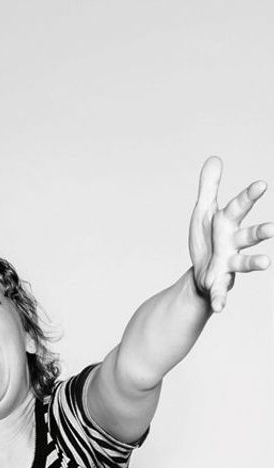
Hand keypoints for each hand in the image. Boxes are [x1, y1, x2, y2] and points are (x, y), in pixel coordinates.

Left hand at [189, 156, 273, 312]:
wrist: (200, 274)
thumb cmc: (207, 241)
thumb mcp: (203, 212)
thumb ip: (209, 188)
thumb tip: (214, 158)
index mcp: (227, 224)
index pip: (238, 207)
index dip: (249, 196)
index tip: (261, 184)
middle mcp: (232, 244)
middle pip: (248, 236)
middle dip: (259, 231)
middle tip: (272, 228)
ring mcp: (227, 265)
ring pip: (242, 263)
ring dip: (254, 262)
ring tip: (266, 262)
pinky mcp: (218, 283)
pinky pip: (220, 293)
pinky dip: (220, 300)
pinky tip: (220, 308)